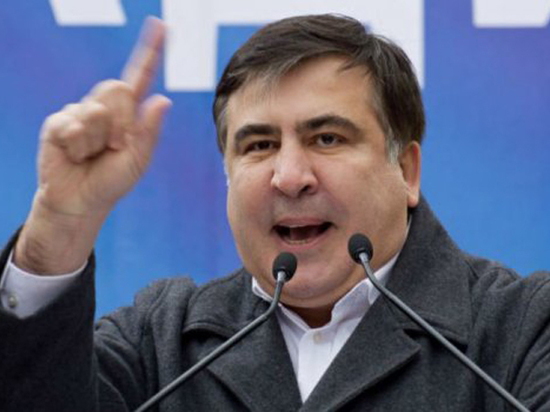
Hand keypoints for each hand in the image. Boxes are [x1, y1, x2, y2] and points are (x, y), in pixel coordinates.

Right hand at [14, 17, 170, 274]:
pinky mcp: (58, 123)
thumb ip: (149, 131)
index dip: (150, 52)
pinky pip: (72, 124)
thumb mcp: (138, 160)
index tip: (161, 26)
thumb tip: (163, 99)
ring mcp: (80, 112)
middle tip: (114, 146)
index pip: (140, 76)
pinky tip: (74, 155)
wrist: (81, 201)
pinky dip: (77, 145)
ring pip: (96, 109)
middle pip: (118, 88)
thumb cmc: (111, 181)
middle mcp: (104, 107)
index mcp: (128, 113)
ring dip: (98, 139)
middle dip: (120, 122)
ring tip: (93, 154)